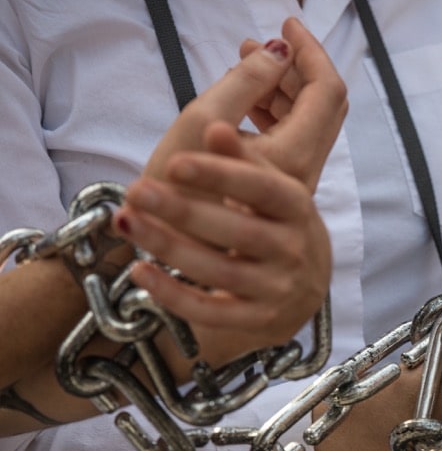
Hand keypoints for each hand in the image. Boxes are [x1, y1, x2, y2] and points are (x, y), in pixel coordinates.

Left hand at [117, 123, 330, 358]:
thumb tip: (215, 129)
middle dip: (184, 211)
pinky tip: (141, 272)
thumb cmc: (279, 228)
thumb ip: (244, 162)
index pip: (262, 189)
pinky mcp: (259, 321)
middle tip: (137, 190)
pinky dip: (173, 294)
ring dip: (169, 247)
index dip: (220, 176)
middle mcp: (294, 250)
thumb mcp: (273, 191)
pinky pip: (211, 311)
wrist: (305, 289)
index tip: (176, 163)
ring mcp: (278, 289)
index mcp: (298, 209)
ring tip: (128, 222)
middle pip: (238, 232)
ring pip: (220, 271)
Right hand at [142, 18, 346, 191]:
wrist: (171, 251)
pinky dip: (272, 108)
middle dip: (295, 66)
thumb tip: (279, 51)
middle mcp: (303, 171)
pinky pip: (288, 136)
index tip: (286, 25)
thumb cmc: (175, 189)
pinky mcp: (276, 186)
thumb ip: (246, 82)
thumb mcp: (204, 122)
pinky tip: (244, 98)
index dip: (311, 52)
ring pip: (304, 120)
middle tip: (257, 42)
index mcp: (294, 155)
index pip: (326, 91)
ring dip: (281, 85)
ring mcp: (292, 181)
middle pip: (321, 105)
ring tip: (244, 59)